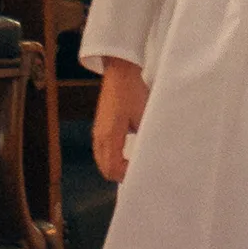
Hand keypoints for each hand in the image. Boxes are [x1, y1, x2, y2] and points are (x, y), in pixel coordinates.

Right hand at [91, 60, 149, 182]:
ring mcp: (97, 132)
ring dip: (116, 166)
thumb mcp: (143, 116)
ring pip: (102, 160)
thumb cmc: (132, 91)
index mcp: (109, 136)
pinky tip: (126, 154)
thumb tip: (149, 154)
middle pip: (105, 168)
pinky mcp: (100, 127)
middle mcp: (99, 137)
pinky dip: (112, 157)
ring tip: (135, 166)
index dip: (127, 176)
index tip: (143, 174)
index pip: (113, 168)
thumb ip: (144, 137)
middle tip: (140, 173)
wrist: (120, 72)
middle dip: (121, 174)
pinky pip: (102, 151)